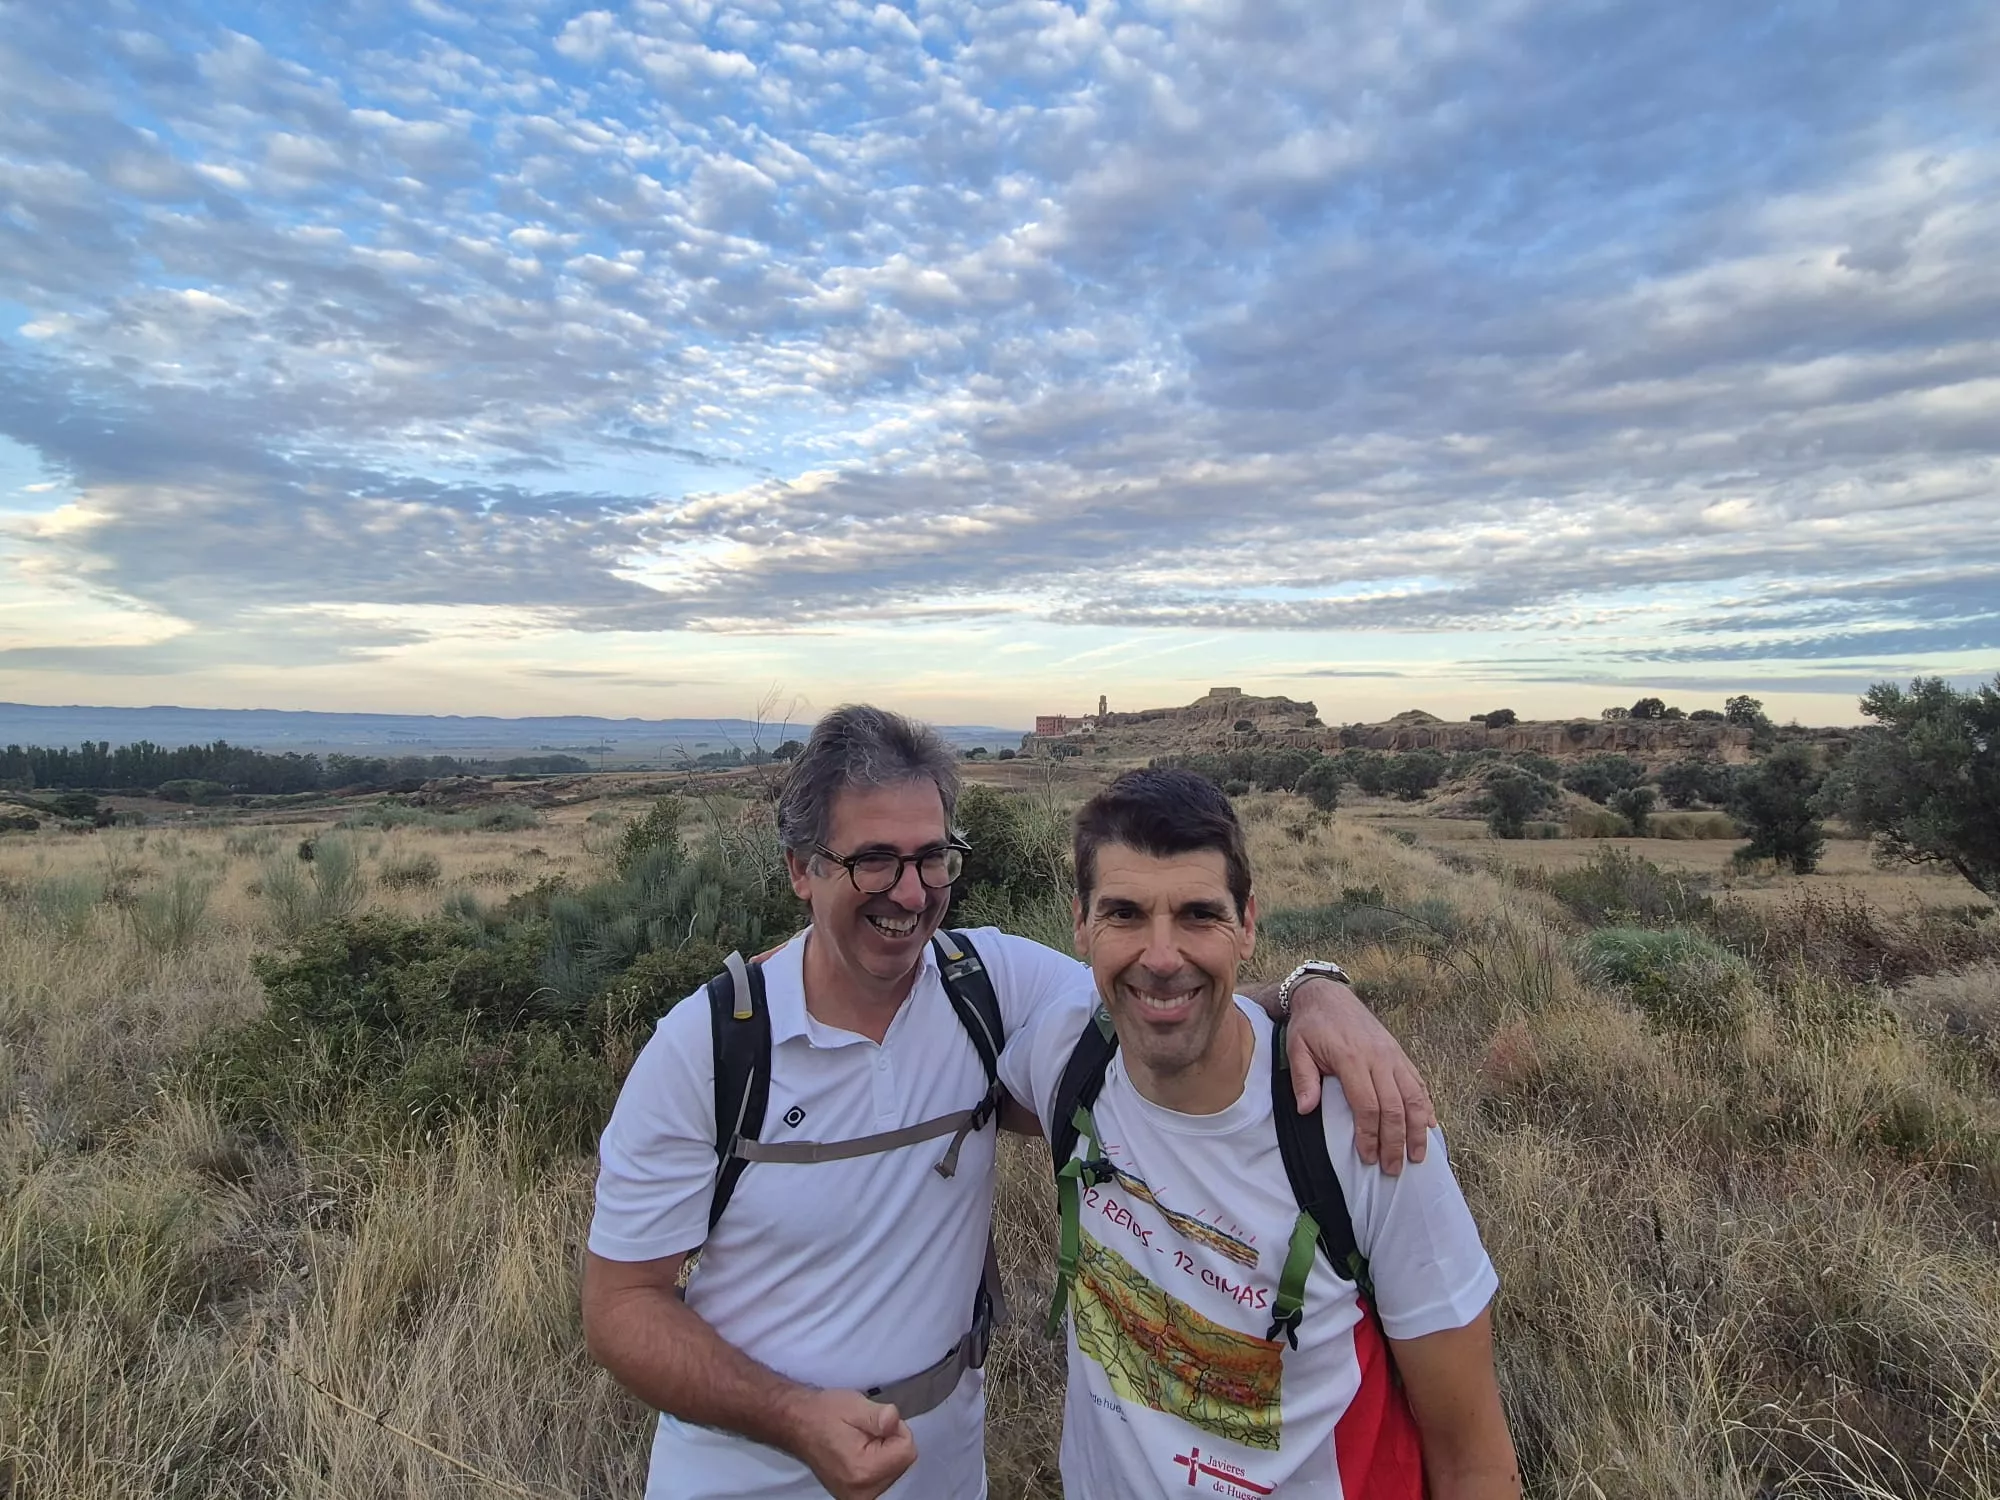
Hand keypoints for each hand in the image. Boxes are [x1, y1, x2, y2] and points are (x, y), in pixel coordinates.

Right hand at [789, 1389, 917, 1499]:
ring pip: (896, 1470)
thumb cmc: (825, 1413)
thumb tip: (894, 1421)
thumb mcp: (854, 1405)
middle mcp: (863, 1492)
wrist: (798, 1424)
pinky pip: (884, 1478)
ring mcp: (858, 1498)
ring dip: (885, 1453)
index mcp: (864, 1470)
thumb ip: (879, 1415)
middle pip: (903, 1463)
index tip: (874, 1424)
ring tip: (860, 1442)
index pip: (907, 1450)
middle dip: (890, 1442)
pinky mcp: (856, 1497)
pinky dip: (878, 1463)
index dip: (894, 1429)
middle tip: (865, 1432)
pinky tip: (860, 1454)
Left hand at [1285, 977, 1434, 1172]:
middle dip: (1396, 1142)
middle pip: (1395, 1107)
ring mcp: (1393, 1056)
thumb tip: (1307, 1110)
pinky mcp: (1399, 1054)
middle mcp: (1379, 1058)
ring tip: (1417, 1156)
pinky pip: (1418, 1083)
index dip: (1370, 1135)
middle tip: (1393, 1169)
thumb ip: (1303, 1079)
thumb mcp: (1297, 1048)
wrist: (1328, 995)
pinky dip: (1427, 1106)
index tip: (1369, 1158)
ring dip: (1418, 1130)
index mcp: (1352, 1059)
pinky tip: (1431, 1127)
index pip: (1368, 1105)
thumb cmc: (1310, 1025)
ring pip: (1414, 1097)